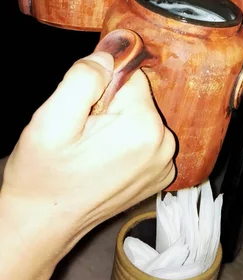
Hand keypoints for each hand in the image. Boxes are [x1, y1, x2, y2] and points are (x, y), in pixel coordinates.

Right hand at [0, 49, 175, 254]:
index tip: (83, 112)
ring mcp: (165, 164)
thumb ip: (83, 78)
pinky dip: (126, 145)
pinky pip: (145, 140)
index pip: (131, 76)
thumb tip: (110, 54)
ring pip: (141, 117)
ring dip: (117, 126)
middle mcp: (165, 145)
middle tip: (82, 135)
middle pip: (138, 97)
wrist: (41, 226)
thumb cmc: (42, 176)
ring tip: (90, 152)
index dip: (101, 87)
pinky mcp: (159, 176)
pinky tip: (103, 164)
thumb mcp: (51, 119)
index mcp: (144, 127)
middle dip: (110, 107)